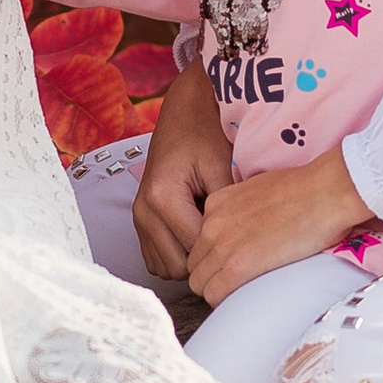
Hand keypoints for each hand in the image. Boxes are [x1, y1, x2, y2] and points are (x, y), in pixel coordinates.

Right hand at [132, 53, 233, 280]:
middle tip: (230, 240)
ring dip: (191, 260)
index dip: (223, 250)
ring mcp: (139, 219)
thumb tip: (241, 245)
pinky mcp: (141, 224)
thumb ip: (227, 208)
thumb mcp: (222, 165)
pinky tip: (198, 236)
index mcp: (162, 196)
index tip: (243, 243)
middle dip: (206, 258)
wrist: (183, 114)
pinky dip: (178, 256)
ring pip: (167, 269)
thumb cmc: (204, 133)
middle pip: (179, 266)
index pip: (196, 248)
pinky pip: (158, 260)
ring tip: (213, 235)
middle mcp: (143, 211)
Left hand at [187, 145, 368, 304]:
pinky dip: (226, 300)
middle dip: (213, 276)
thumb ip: (244, 210)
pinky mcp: (237, 266)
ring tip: (245, 290)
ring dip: (218, 290)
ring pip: (200, 283)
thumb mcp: (261, 190)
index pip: (199, 242)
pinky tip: (247, 296)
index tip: (234, 263)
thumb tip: (250, 230)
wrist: (325, 192)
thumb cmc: (307, 189)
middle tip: (239, 282)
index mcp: (217, 203)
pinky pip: (214, 295)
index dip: (215, 257)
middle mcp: (212, 223)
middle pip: (196, 264)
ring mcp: (222, 245)